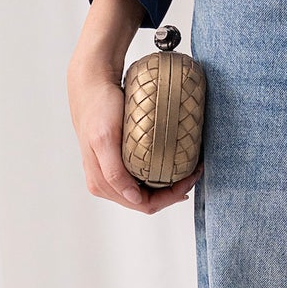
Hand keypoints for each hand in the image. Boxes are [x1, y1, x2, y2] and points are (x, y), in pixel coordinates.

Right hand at [69, 0, 201, 212]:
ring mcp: (109, 173)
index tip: (191, 176)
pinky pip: (140, 178)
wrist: (91, 83)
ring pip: (144, 192)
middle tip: (195, 171)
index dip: (170, 197)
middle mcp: (104, 183)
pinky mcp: (115, 161)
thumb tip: (133, 198)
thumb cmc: (98, 108)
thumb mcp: (105, 140)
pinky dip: (158, 175)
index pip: (143, 204)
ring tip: (188, 168)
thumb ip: (114, 173)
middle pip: (145, 201)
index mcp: (101, 183)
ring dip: (167, 185)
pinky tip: (171, 163)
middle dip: (172, 192)